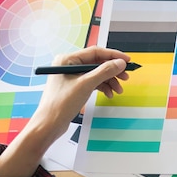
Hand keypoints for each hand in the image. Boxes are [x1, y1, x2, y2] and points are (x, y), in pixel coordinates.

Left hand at [0, 46, 130, 176]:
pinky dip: (103, 87)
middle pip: (97, 63)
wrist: (49, 124)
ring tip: (118, 90)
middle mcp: (69, 65)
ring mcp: (72, 76)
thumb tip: (120, 63)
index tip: (127, 60)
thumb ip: (104, 71)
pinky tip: (109, 94)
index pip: (95, 52)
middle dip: (112, 70)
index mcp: (68, 59)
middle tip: (126, 77)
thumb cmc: (61, 103)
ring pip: (97, 74)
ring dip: (109, 81)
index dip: (113, 55)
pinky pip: (93, 82)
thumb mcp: (86, 84)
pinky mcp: (75, 86)